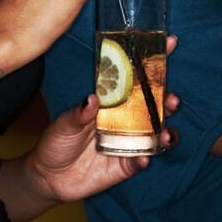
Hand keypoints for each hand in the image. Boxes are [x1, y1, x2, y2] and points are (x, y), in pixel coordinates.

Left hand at [27, 35, 180, 203]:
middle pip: (155, 106)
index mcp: (113, 101)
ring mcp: (128, 141)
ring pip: (157, 133)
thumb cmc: (57, 142)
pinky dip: (145, 159)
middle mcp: (125, 119)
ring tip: (164, 132)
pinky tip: (142, 159)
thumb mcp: (64, 124)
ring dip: (166, 132)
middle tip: (171, 98)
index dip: (155, 60)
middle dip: (168, 100)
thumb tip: (92, 99)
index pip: (137, 78)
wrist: (49, 178)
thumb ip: (79, 113)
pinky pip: (141, 161)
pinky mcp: (126, 165)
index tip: (169, 43)